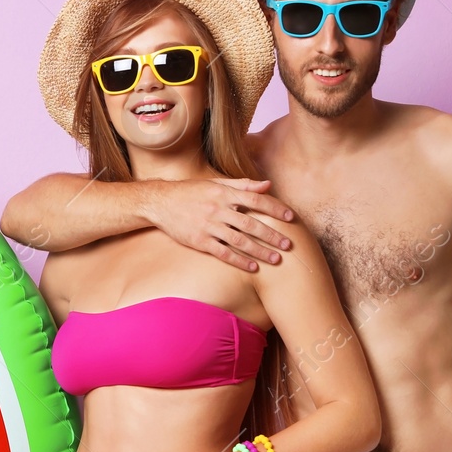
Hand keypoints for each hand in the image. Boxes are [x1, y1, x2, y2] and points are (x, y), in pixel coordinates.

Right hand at [144, 176, 295, 271]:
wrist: (160, 202)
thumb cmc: (191, 192)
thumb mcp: (216, 184)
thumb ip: (243, 185)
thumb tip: (268, 185)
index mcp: (224, 194)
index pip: (256, 200)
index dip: (275, 208)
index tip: (291, 217)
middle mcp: (218, 210)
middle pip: (251, 224)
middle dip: (272, 235)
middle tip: (288, 244)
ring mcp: (209, 226)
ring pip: (240, 241)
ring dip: (260, 251)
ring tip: (276, 259)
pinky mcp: (199, 241)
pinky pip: (223, 253)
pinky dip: (239, 260)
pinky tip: (253, 267)